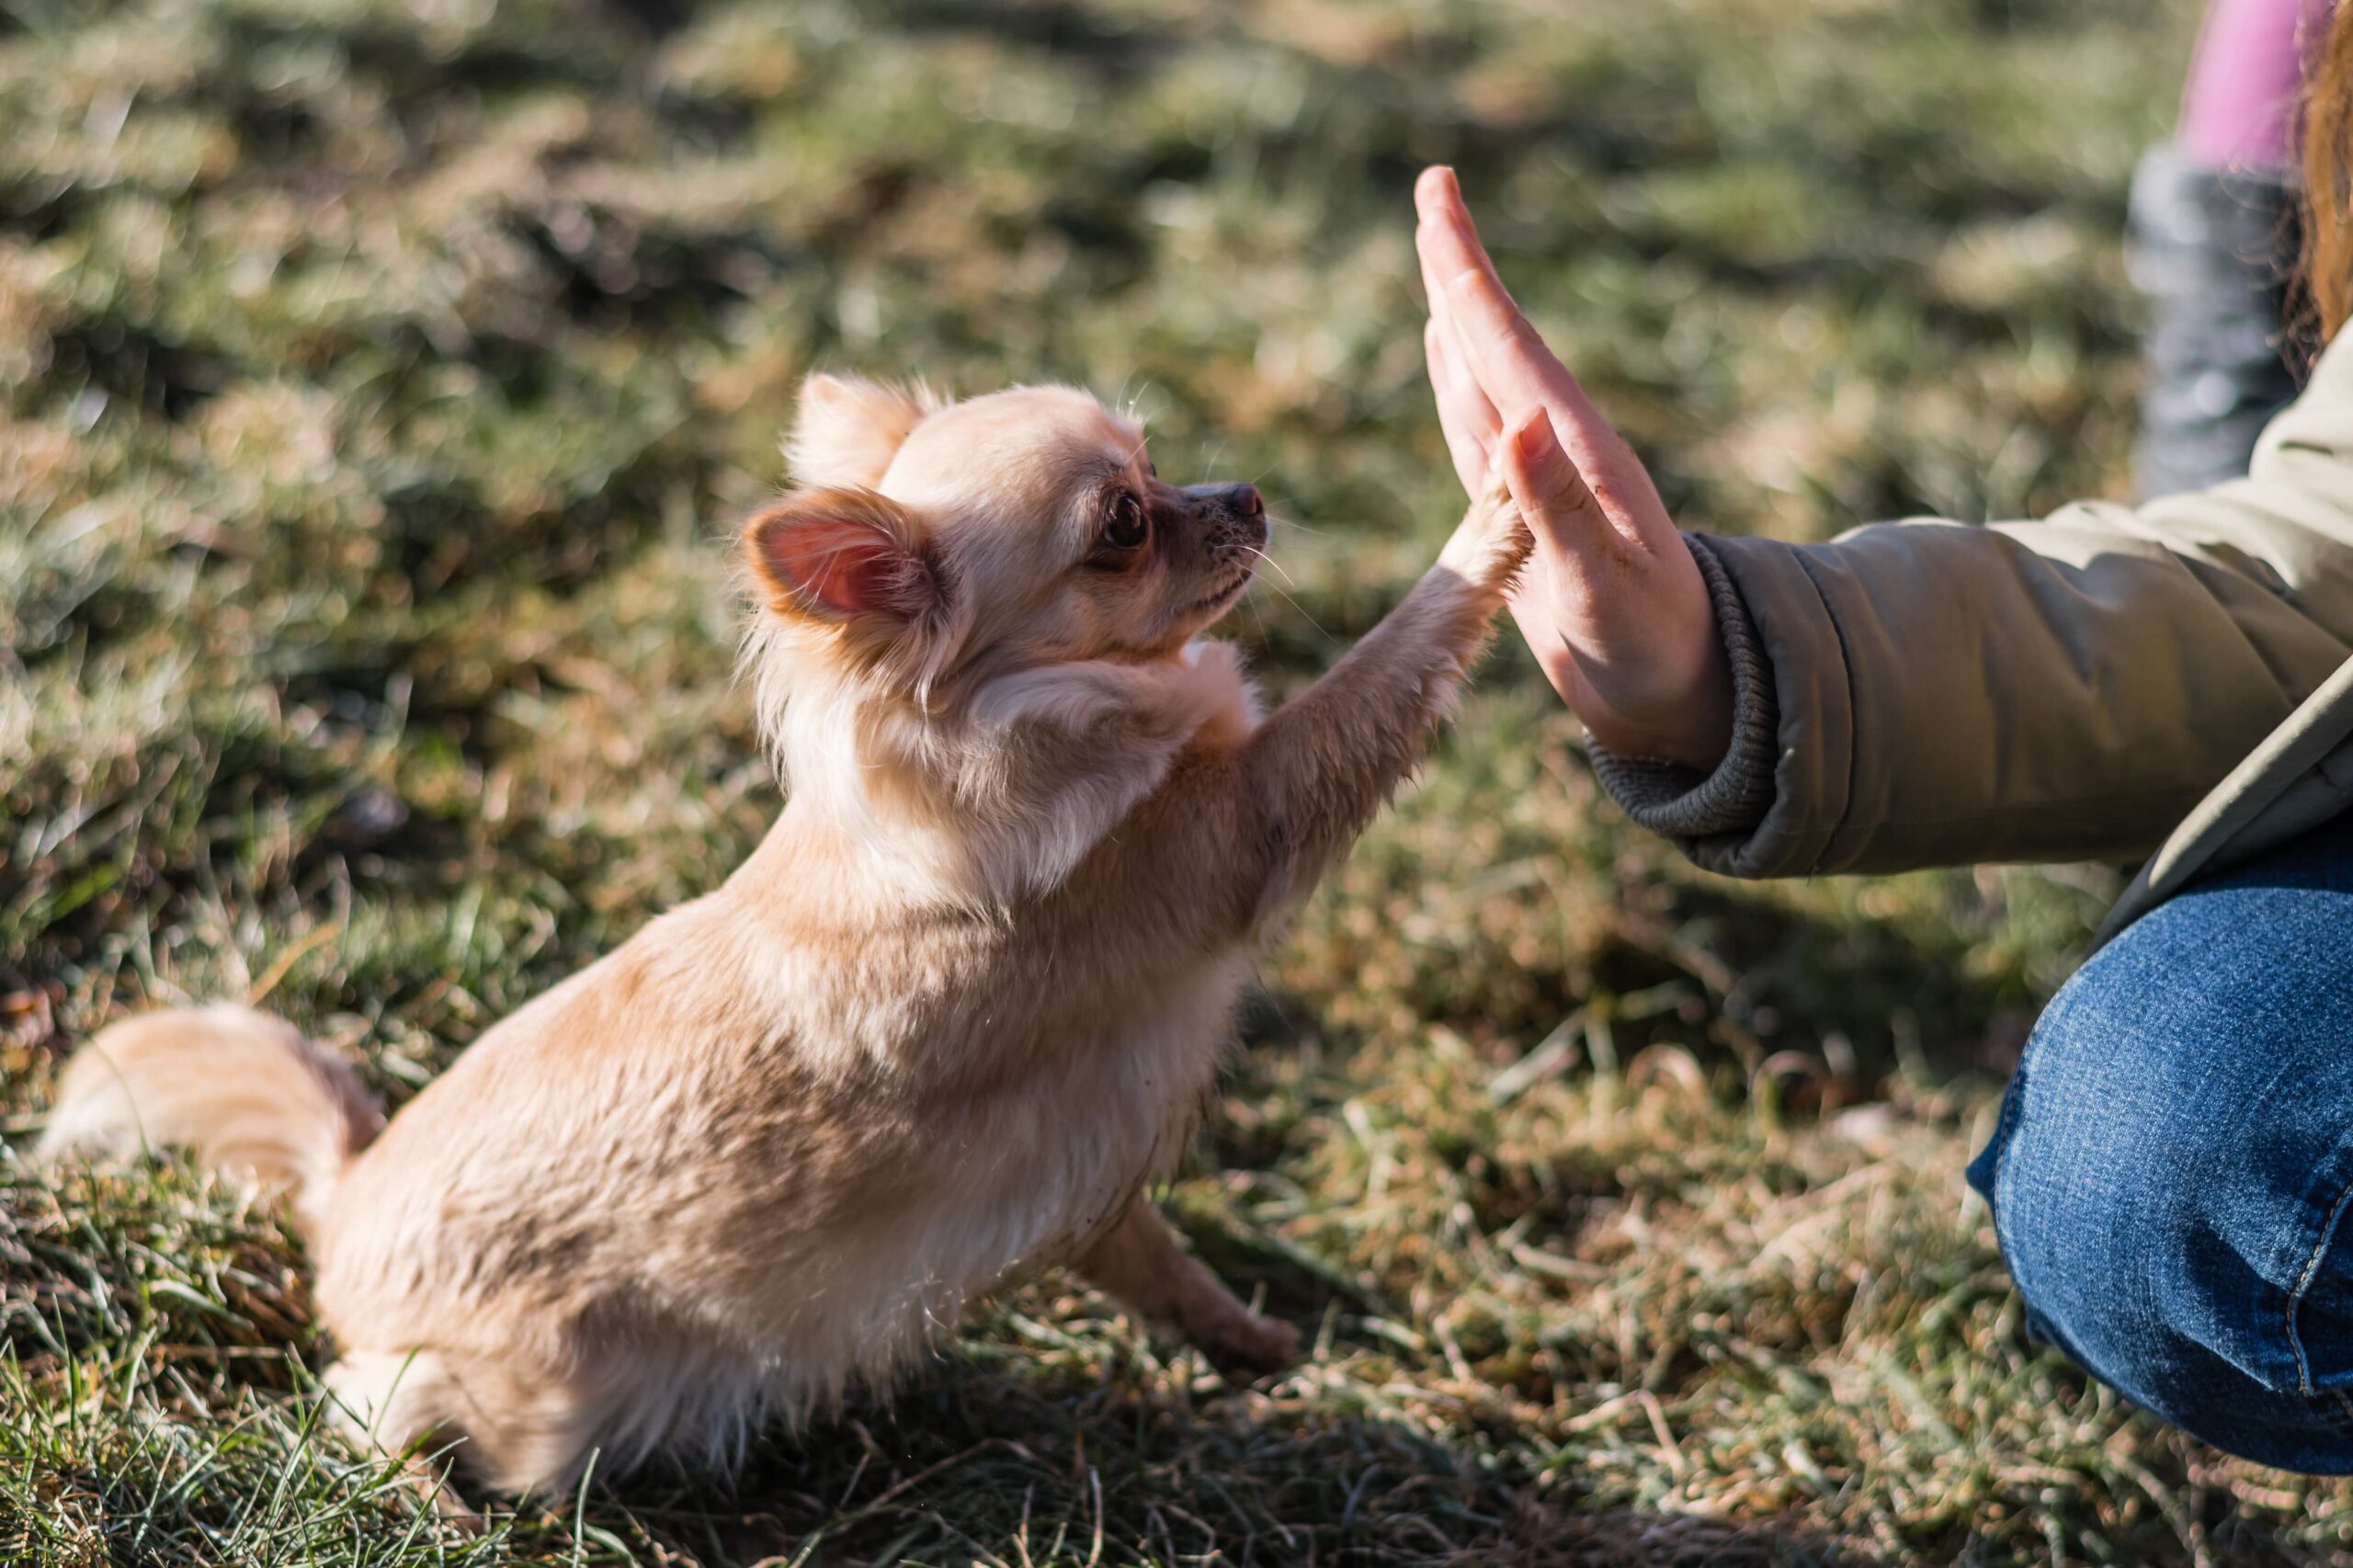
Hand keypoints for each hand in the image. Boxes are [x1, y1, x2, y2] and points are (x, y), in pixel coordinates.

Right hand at [1414, 167, 1733, 770]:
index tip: (1438, 196)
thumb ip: (1558, 509)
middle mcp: (1558, 451)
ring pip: (1481, 379)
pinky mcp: (1523, 515)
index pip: (1508, 345)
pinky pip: (1477, 432)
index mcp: (1577, 452)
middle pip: (1494, 342)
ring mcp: (1539, 480)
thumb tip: (1515, 422)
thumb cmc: (1656, 650)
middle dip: (1459, 267)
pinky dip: (1456, 385)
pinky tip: (1447, 358)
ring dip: (1455, 318)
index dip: (1466, 271)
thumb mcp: (1606, 587)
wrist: (1682, 697)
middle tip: (1433, 187)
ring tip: (1435, 258)